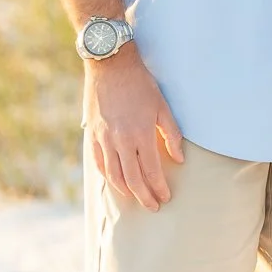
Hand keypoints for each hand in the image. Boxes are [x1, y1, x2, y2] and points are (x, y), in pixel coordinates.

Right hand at [85, 48, 184, 210]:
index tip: (165, 197)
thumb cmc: (141, 84)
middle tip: (153, 206)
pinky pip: (98, 163)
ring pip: (114, 175)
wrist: (111, 65)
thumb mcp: (163, 106)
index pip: (151, 171)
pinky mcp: (92, 134)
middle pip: (133, 179)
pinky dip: (107, 176)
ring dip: (126, 191)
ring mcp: (104, 139)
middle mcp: (121, 141)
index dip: (159, 187)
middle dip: (144, 196)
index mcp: (141, 134)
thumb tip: (179, 159)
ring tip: (135, 197)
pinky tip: (115, 181)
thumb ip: (172, 134)